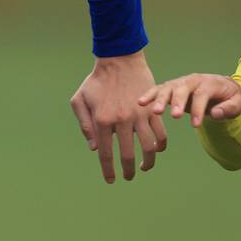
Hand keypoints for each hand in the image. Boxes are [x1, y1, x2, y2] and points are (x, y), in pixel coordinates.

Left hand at [70, 50, 166, 183]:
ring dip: (148, 161)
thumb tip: (94, 149)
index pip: (105, 153)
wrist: (118, 60)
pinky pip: (160, 132)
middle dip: (128, 170)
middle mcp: (121, 120)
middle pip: (128, 155)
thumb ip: (84, 125)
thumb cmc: (95, 81)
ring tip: (144, 167)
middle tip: (128, 177)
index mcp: (102, 121)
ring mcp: (139, 115)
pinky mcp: (152, 109)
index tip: (111, 180)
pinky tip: (157, 150)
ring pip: (149, 147)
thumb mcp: (79, 100)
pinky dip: (161, 145)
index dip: (108, 170)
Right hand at [138, 74, 240, 126]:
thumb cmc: (228, 98)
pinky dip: (149, 95)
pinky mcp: (170, 88)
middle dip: (178, 102)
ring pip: (168, 88)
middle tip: (175, 116)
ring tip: (155, 111)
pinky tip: (140, 103)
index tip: (196, 125)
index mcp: (209, 83)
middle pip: (183, 89)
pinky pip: (158, 90)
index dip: (199, 109)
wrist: (221, 87)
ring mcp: (179, 83)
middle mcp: (192, 80)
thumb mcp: (237, 103)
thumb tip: (215, 114)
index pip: (202, 95)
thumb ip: (229, 109)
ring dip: (160, 99)